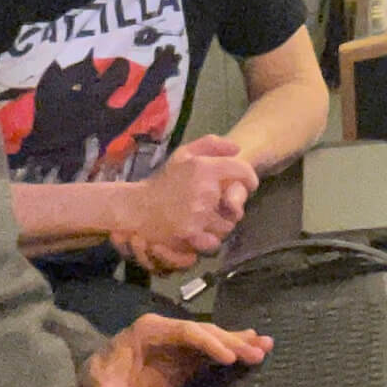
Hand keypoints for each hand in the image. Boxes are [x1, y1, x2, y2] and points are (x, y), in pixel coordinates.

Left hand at [84, 313, 269, 386]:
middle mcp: (168, 330)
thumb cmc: (99, 383)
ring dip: (239, 342)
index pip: (186, 332)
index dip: (208, 343)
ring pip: (213, 338)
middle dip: (232, 342)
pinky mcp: (185, 357)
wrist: (95, 378)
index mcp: (150, 330)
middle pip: (205, 331)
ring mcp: (178, 343)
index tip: (228, 357)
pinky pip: (212, 351)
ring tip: (266, 345)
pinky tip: (253, 349)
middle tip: (257, 352)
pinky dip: (232, 350)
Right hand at [112, 136, 257, 273]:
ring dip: (220, 226)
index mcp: (203, 168)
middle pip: (237, 205)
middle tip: (218, 207)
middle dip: (230, 208)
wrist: (136, 207)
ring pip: (227, 227)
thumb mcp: (183, 154)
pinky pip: (214, 242)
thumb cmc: (164, 180)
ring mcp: (198, 214)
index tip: (248, 184)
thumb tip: (238, 148)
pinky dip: (209, 240)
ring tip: (206, 221)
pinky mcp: (191, 234)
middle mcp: (204, 190)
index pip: (243, 171)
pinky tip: (199, 234)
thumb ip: (211, 144)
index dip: (249, 178)